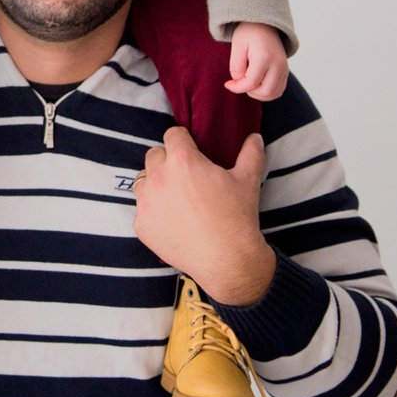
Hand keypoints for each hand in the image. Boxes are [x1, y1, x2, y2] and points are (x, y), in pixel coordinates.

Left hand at [133, 127, 274, 306]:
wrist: (227, 261)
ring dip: (156, 183)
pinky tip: (173, 220)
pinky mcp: (141, 225)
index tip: (191, 151)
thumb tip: (255, 137)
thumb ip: (250, 153)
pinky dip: (154, 211)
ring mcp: (146, 202)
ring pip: (143, 180)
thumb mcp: (248, 180)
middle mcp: (159, 177)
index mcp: (183, 160)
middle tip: (186, 176)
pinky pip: (142, 208)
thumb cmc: (237, 218)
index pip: (172, 135)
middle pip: (154, 155)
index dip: (183, 141)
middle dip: (168, 160)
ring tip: (177, 198)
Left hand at [226, 22, 287, 99]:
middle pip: (265, 91)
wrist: (265, 23)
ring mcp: (284, 68)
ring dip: (258, 94)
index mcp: (264, 57)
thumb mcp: (237, 45)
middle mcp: (278, 64)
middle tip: (239, 83)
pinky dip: (267, 93)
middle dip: (249, 92)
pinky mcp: (286, 70)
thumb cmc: (248, 32)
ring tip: (248, 84)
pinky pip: (279, 90)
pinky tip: (256, 85)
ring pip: (274, 93)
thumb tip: (238, 83)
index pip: (251, 83)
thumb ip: (236, 66)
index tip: (228, 84)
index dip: (237, 88)